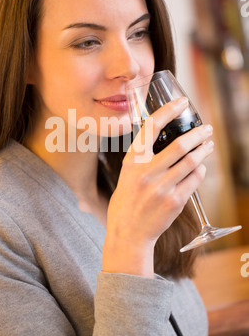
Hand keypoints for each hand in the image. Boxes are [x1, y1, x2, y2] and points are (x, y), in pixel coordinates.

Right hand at [102, 97, 213, 277]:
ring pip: (191, 161)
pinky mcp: (174, 201)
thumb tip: (165, 143)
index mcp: (133, 161)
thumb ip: (143, 159)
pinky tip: (201, 168)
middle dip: (198, 134)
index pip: (151, 127)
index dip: (169, 111)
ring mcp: (162, 187)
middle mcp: (147, 171)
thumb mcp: (127, 174)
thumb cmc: (126, 202)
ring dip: (203, 151)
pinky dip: (200, 171)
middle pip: (180, 144)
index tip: (182, 102)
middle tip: (206, 129)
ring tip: (208, 145)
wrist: (128, 232)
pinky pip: (194, 180)